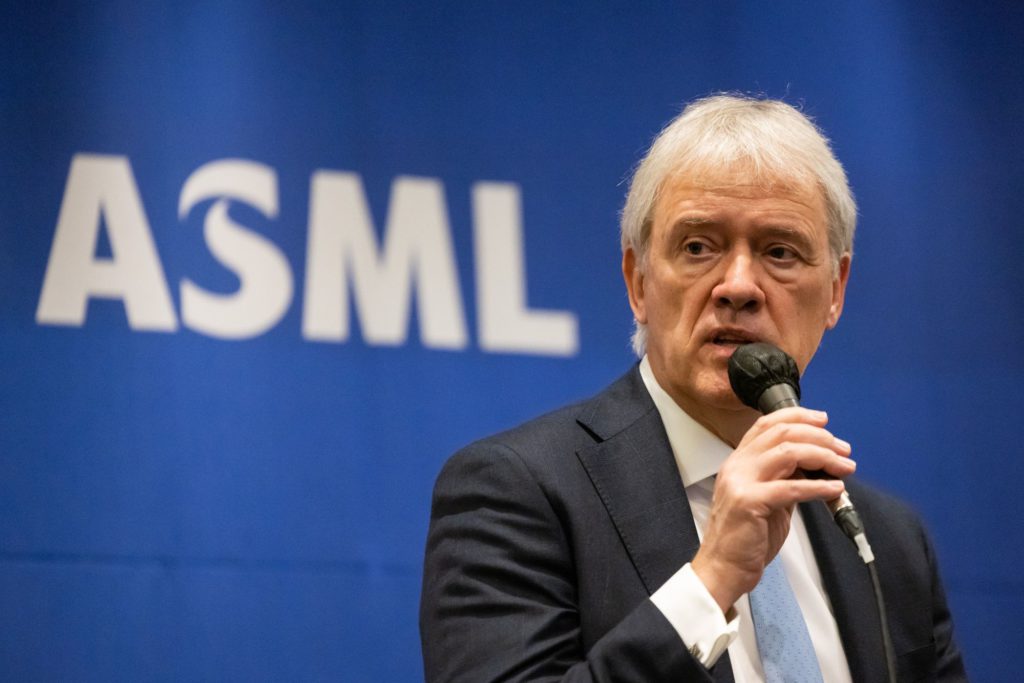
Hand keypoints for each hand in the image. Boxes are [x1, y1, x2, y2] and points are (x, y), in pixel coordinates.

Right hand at [691, 407, 854, 612]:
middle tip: (843, 448)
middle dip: (819, 437)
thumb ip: (785, 479)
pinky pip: (791, 488)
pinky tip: (834, 489)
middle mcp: (737, 466)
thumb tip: (816, 467)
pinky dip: (818, 486)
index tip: (823, 421)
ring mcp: (741, 482)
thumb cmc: (744, 538)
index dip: (797, 416)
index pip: (766, 424)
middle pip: (781, 433)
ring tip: (844, 467)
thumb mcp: (766, 499)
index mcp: (738, 462)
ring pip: (788, 452)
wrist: (723, 567)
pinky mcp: (750, 502)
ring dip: (823, 456)